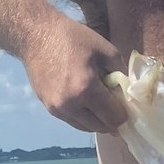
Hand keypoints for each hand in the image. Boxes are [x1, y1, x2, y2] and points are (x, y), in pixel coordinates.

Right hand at [22, 13, 127, 135]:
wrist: (37, 36)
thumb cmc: (73, 38)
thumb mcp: (106, 50)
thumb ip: (121, 73)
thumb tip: (126, 92)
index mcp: (86, 90)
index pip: (114, 117)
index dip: (124, 113)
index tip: (125, 105)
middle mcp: (71, 105)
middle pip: (101, 127)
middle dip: (111, 119)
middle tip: (115, 106)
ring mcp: (57, 109)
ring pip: (85, 127)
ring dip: (97, 120)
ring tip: (100, 105)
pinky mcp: (48, 108)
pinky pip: (72, 120)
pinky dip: (83, 116)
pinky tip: (86, 103)